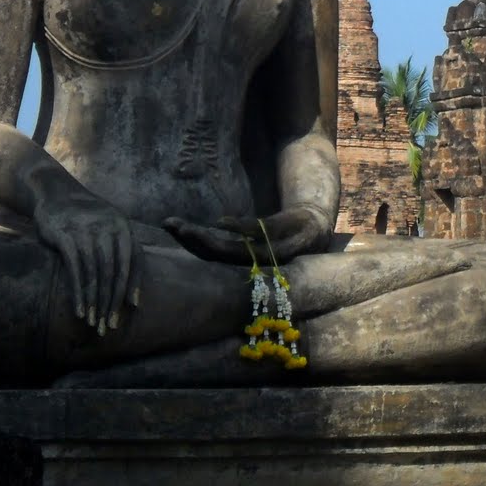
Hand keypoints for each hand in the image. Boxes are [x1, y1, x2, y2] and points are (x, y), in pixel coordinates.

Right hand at [33, 194, 139, 336]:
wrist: (55, 193)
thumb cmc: (85, 217)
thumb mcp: (108, 225)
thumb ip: (119, 247)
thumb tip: (128, 274)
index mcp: (123, 227)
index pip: (135, 260)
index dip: (134, 284)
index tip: (133, 307)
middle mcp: (109, 229)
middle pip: (116, 271)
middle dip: (113, 301)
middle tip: (110, 325)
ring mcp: (87, 232)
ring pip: (96, 274)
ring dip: (96, 302)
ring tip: (94, 323)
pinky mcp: (66, 237)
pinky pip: (76, 270)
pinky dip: (79, 293)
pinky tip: (80, 309)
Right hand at [163, 206, 330, 265]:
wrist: (315, 225)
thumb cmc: (282, 234)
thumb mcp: (258, 237)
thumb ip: (236, 238)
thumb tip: (209, 230)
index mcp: (247, 262)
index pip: (212, 258)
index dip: (190, 246)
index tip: (169, 228)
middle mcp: (257, 263)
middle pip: (218, 256)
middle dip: (192, 242)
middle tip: (170, 226)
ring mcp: (272, 251)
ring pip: (235, 251)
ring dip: (208, 241)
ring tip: (186, 229)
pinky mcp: (284, 234)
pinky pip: (259, 234)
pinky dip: (238, 229)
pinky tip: (219, 222)